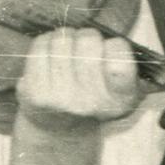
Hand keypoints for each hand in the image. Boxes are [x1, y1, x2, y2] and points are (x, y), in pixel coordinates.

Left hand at [15, 27, 141, 132]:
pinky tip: (52, 55)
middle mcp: (90, 103)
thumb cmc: (98, 97)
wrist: (62, 127)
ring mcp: (60, 98)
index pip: (119, 62)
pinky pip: (40, 45)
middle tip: (87, 47)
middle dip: (88, 36)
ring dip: (67, 37)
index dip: (115, 46)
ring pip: (62, 38)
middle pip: (88, 40)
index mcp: (120, 100)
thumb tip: (115, 42)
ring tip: (69, 51)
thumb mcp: (125, 89)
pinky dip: (46, 42)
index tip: (111, 48)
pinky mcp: (34, 92)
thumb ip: (129, 66)